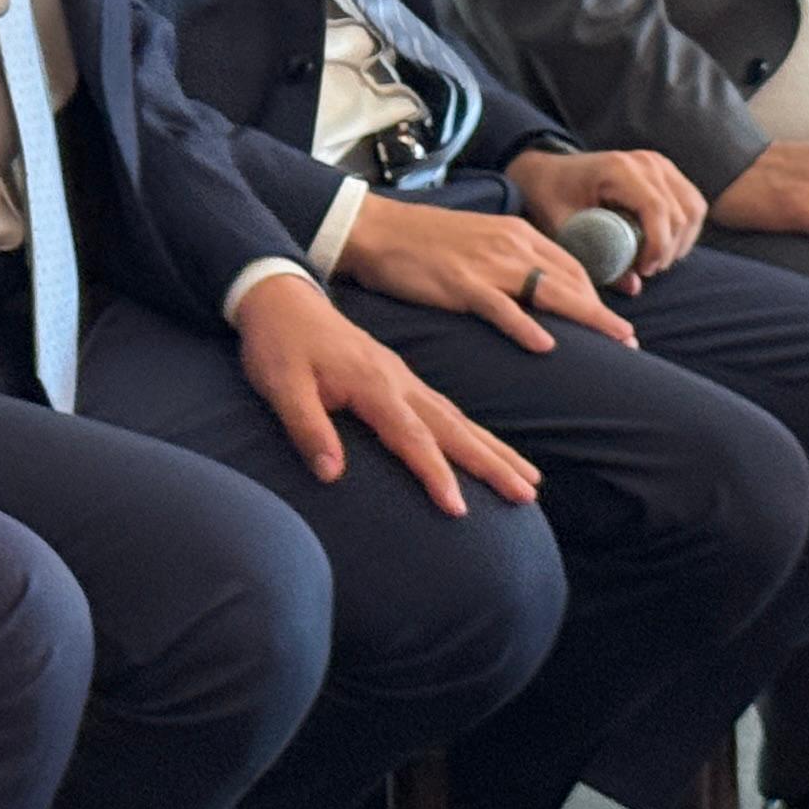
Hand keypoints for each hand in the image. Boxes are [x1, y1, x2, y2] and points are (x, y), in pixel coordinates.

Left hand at [231, 276, 538, 515]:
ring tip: (529, 479)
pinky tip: (489, 449)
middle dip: (492, 463)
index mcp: (372, 384)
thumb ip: (307, 428)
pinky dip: (475, 432)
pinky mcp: (401, 379)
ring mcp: (404, 379)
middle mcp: (399, 381)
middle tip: (527, 495)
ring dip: (495, 450)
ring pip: (459, 419)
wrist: (281, 300)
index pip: (411, 437)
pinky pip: (447, 410)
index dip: (436, 474)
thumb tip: (332, 475)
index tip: (459, 508)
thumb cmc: (278, 345)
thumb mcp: (281, 386)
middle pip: (454, 428)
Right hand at [333, 196, 632, 353]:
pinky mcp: (462, 284)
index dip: (597, 295)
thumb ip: (508, 262)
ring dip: (588, 319)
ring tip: (615, 343)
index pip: (570, 265)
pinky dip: (527, 327)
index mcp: (516, 234)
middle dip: (604, 311)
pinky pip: (502, 308)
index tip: (614, 321)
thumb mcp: (477, 242)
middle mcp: (510, 246)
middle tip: (629, 340)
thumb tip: (533, 290)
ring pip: (550, 292)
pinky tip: (547, 345)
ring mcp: (487, 265)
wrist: (377, 230)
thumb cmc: (424, 241)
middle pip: (571, 280)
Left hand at [503, 144, 705, 281]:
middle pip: (681, 212)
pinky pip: (693, 203)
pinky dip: (686, 230)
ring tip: (654, 261)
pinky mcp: (667, 171)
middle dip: (669, 249)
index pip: (657, 209)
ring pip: (694, 208)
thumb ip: (596, 257)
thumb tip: (634, 287)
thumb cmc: (551, 197)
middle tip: (645, 271)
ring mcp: (660, 163)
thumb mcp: (564, 228)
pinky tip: (664, 247)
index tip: (643, 271)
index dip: (658, 246)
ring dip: (681, 241)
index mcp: (619, 169)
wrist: (549, 171)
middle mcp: (646, 161)